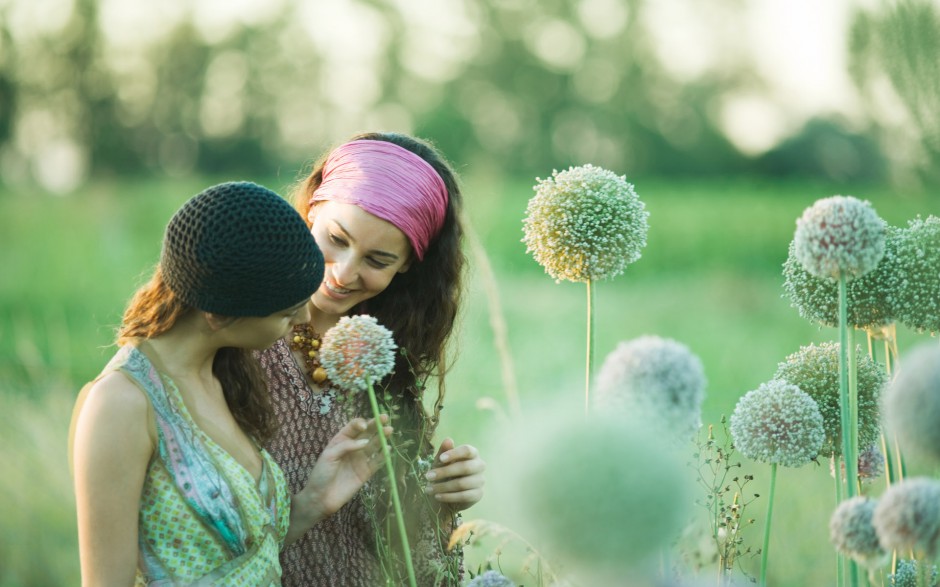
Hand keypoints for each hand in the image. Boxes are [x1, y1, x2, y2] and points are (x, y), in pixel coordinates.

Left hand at [287, 416, 391, 541]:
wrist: (320, 498)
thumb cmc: (321, 474)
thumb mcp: (329, 456)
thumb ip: (346, 446)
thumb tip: (366, 442)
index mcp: (341, 440)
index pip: (353, 427)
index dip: (360, 423)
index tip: (364, 426)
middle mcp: (352, 448)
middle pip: (367, 433)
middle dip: (375, 425)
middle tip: (384, 418)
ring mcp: (360, 460)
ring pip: (374, 446)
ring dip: (381, 438)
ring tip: (389, 430)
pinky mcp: (366, 473)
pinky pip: (377, 462)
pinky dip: (383, 456)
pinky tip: (388, 449)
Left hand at [424, 438, 485, 512]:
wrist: (448, 493)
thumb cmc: (445, 473)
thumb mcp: (441, 462)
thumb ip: (444, 452)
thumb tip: (448, 439)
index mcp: (472, 454)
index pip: (468, 450)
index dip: (455, 454)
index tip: (441, 459)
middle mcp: (479, 466)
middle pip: (465, 467)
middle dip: (445, 472)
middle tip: (428, 476)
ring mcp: (480, 480)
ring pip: (463, 483)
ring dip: (443, 487)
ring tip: (429, 489)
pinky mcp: (478, 494)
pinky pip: (464, 496)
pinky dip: (449, 497)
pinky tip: (437, 496)